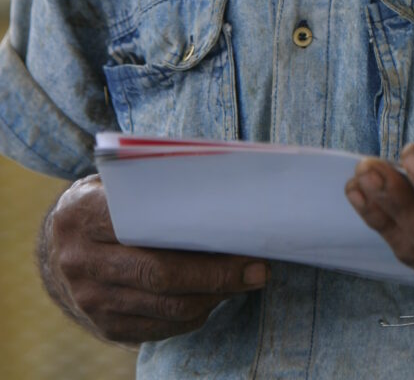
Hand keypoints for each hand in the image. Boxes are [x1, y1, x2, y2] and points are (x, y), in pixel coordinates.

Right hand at [40, 175, 268, 343]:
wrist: (58, 243)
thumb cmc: (110, 201)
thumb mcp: (120, 181)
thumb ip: (157, 185)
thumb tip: (225, 193)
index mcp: (83, 213)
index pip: (146, 228)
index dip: (200, 237)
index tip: (245, 239)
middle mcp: (80, 261)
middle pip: (161, 276)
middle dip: (218, 276)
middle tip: (258, 270)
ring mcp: (89, 300)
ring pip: (165, 308)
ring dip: (213, 298)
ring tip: (244, 281)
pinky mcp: (104, 327)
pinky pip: (159, 328)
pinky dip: (193, 315)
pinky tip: (214, 297)